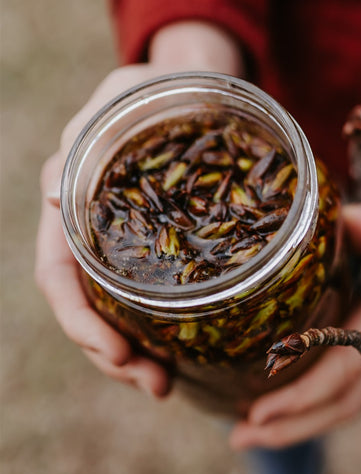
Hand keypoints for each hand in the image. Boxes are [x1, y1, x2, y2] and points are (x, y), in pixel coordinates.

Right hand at [35, 22, 243, 395]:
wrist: (197, 87)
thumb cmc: (157, 86)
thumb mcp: (124, 93)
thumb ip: (88, 130)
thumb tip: (51, 192)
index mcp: (74, 209)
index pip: (60, 279)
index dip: (81, 322)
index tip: (115, 351)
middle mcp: (95, 239)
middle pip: (89, 313)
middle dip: (114, 357)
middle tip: (156, 386)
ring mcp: (128, 253)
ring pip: (118, 320)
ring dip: (136, 361)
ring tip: (166, 386)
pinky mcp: (163, 258)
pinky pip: (154, 308)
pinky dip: (163, 339)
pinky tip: (182, 359)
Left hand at [230, 162, 360, 448]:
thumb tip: (348, 222)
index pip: (343, 368)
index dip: (299, 396)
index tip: (258, 414)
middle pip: (343, 400)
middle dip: (292, 426)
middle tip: (240, 438)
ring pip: (350, 398)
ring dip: (303, 421)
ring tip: (253, 432)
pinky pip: (357, 379)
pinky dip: (320, 397)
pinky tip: (290, 397)